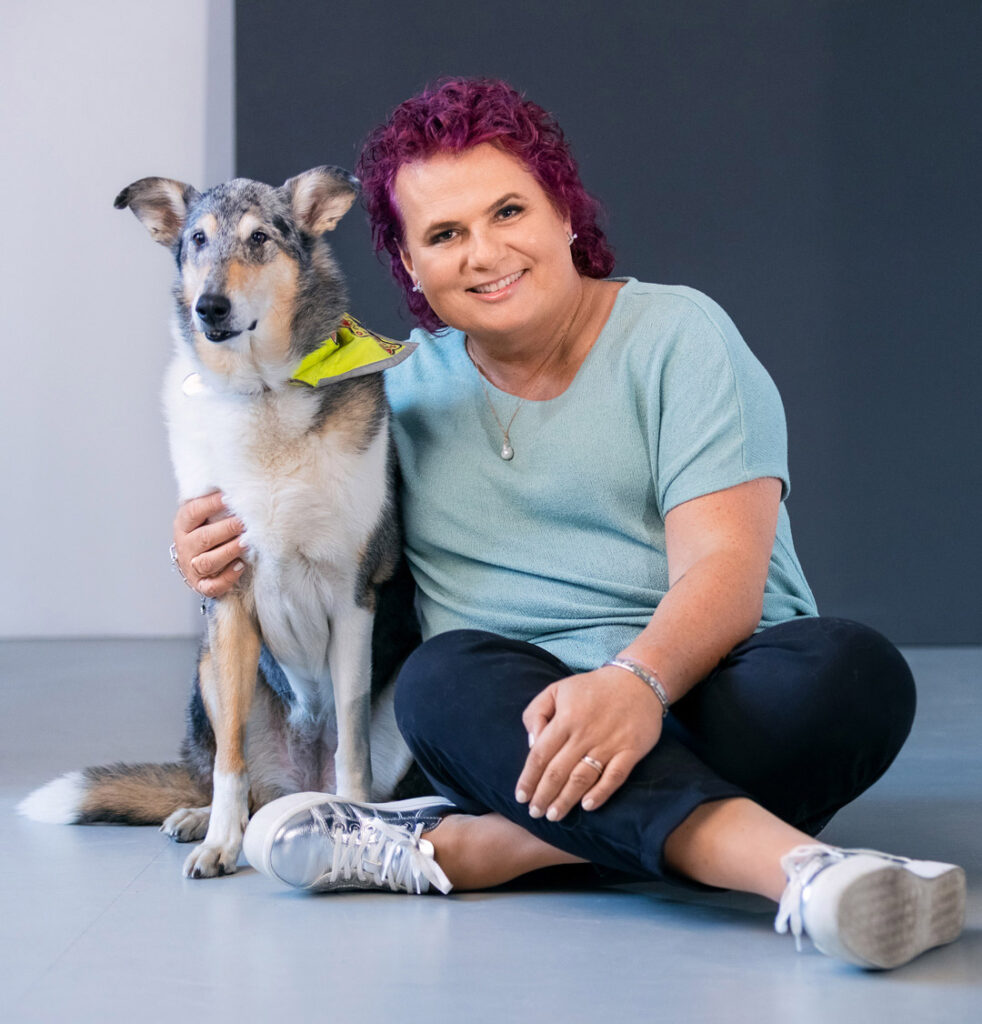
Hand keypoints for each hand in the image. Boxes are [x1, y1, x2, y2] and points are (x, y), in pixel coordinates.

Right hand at [173, 491, 245, 598]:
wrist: (198, 563)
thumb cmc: (208, 533)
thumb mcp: (206, 516)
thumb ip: (217, 504)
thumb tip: (240, 487)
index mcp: (184, 525)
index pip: (193, 512)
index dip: (210, 504)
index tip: (230, 498)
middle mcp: (186, 546)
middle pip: (203, 538)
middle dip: (226, 529)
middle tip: (244, 522)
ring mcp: (192, 567)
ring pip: (206, 562)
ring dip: (228, 552)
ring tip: (246, 542)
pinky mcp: (201, 585)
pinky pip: (212, 585)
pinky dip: (227, 578)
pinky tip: (240, 566)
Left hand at [517, 666, 663, 821]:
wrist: (637, 681)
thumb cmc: (592, 688)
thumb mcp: (557, 689)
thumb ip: (536, 713)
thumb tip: (531, 743)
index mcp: (565, 719)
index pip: (540, 755)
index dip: (528, 778)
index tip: (520, 797)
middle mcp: (584, 734)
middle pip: (558, 771)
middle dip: (543, 795)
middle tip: (535, 813)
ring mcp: (609, 743)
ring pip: (582, 778)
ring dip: (566, 799)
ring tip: (554, 815)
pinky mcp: (631, 750)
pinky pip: (615, 776)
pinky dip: (601, 793)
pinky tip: (588, 806)